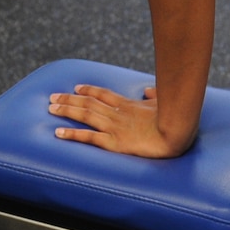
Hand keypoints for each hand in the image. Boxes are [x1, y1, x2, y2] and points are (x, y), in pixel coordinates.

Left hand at [50, 84, 194, 157]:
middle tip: (52, 97)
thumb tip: (148, 90)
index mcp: (129, 105)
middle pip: (88, 102)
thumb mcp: (164, 104)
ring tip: (51, 108)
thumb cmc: (175, 120)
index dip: (88, 90)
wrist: (178, 133)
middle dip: (69, 99)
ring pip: (85, 115)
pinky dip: (72, 134)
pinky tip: (59, 133)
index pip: (103, 94)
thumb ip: (154, 96)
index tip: (76, 87)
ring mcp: (115, 127)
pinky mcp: (115, 142)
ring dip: (66, 111)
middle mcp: (118, 113)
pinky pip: (89, 137)